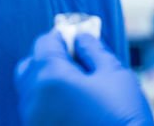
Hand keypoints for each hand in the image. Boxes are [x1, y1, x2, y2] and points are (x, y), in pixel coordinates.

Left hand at [14, 31, 153, 125]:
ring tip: (78, 88)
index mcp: (50, 77)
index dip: (63, 37)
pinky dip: (49, 103)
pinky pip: (37, 111)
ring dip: (48, 82)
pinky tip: (74, 108)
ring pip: (31, 91)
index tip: (78, 39)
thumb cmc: (123, 117)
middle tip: (77, 62)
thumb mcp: (115, 75)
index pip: (45, 43)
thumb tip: (80, 38)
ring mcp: (33, 121)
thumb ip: (93, 50)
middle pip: (30, 66)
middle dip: (49, 58)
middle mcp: (33, 99)